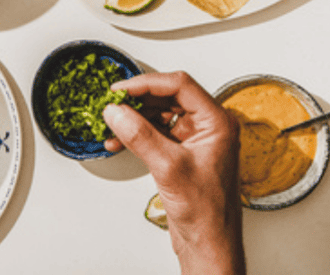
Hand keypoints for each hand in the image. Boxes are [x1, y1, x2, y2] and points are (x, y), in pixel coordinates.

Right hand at [103, 71, 244, 274]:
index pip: (181, 86)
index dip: (148, 84)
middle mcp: (209, 126)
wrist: (210, 246)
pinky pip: (158, 133)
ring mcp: (196, 139)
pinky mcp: (184, 153)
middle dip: (139, 100)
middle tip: (113, 103)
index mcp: (217, 121)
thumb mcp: (169, 168)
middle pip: (170, 97)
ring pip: (161, 114)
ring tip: (111, 123)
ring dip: (136, 118)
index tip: (122, 89)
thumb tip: (118, 112)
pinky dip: (138, 134)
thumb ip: (141, 136)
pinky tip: (118, 140)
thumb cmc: (207, 213)